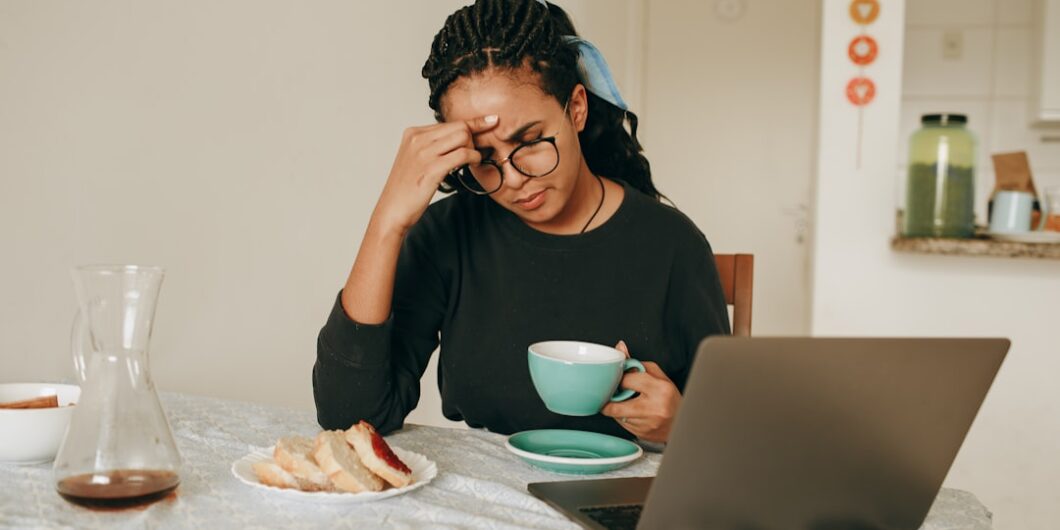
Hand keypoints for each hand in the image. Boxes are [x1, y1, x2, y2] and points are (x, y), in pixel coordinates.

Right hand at [372, 115, 498, 233]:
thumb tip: (459, 137)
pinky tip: (474, 164)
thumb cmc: (406, 188)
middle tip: (473, 154)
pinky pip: (463, 154)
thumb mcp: (415, 158)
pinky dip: (474, 157)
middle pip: (459, 126)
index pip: (450, 122)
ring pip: (463, 136)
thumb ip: (432, 145)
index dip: (473, 123)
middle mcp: (417, 139)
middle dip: (473, 139)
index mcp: (413, 133)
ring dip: (474, 148)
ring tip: (473, 160)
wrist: (392, 210)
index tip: (491, 120)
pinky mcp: (432, 168)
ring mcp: (424, 153)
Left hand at [600, 341, 681, 442]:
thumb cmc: (670, 397)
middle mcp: (655, 408)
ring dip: (616, 408)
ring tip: (627, 402)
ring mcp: (648, 424)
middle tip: (612, 393)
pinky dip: (623, 418)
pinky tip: (633, 413)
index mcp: (660, 389)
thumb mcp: (658, 376)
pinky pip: (623, 424)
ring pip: (617, 416)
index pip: (627, 380)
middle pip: (615, 405)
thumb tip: (619, 348)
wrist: (682, 422)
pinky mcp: (642, 434)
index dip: (620, 379)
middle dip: (609, 399)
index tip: (620, 379)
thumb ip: (637, 363)